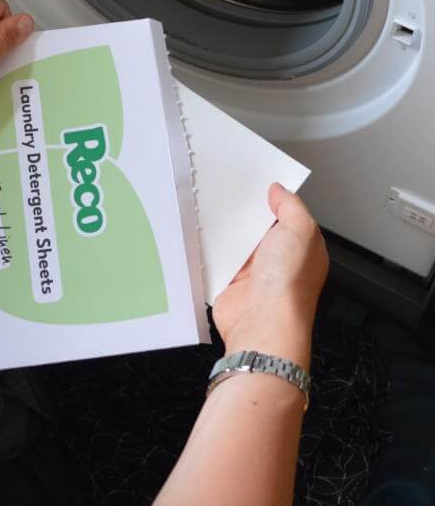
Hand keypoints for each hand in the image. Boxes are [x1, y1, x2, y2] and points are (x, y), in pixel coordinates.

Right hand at [212, 183, 327, 369]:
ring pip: (236, 238)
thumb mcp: (301, 232)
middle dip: (245, 210)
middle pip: (258, 224)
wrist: (261, 324)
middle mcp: (279, 259)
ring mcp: (254, 270)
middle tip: (229, 189)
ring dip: (226, 228)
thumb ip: (291, 207)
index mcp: (302, 247)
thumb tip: (279, 191)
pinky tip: (204, 232)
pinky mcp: (230, 279)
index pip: (288, 215)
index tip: (257, 180)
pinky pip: (218, 255)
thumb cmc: (288, 286)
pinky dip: (210, 246)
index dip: (274, 197)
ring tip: (212, 206)